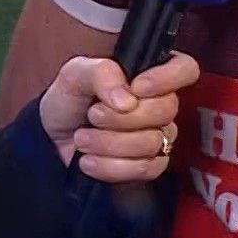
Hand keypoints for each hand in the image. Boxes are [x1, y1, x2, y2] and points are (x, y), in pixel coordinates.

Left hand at [38, 51, 198, 182]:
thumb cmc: (68, 100)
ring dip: (108, 143)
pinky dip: (110, 166)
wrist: (53, 138)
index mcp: (147, 73)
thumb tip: (127, 99)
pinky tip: (88, 160)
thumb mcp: (75, 75)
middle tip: (92, 114)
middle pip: (166, 110)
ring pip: (152, 142)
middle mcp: (159, 104)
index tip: (136, 88)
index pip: (184, 69)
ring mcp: (158, 136)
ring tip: (82, 138)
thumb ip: (101, 73)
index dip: (167, 78)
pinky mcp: (149, 165)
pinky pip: (145, 168)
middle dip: (121, 117)